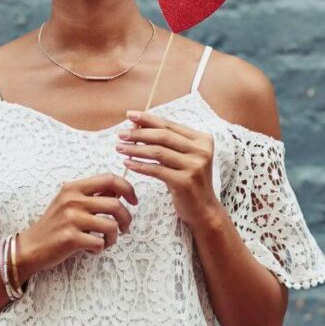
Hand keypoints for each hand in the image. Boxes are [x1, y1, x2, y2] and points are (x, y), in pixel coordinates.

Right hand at [17, 173, 137, 278]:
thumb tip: (119, 191)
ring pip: (111, 225)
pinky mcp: (70, 238)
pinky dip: (99, 248)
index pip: (109, 179)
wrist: (31, 247)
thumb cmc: (55, 225)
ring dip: (114, 237)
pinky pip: (100, 243)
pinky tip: (90, 249)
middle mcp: (72, 200)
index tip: (133, 201)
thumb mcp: (70, 203)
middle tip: (125, 229)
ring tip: (105, 242)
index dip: (127, 189)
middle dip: (126, 219)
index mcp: (74, 188)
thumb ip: (92, 195)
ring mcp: (71, 218)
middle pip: (115, 204)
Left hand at [114, 109, 223, 231]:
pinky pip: (157, 170)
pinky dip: (140, 166)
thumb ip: (165, 142)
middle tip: (121, 134)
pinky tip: (128, 164)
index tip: (130, 115)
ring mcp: (195, 166)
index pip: (170, 125)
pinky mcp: (185, 182)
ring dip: (136, 149)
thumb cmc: (188, 181)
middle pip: (163, 136)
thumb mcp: (181, 158)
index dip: (148, 119)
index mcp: (202, 140)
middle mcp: (202, 151)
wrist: (203, 210)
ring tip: (120, 148)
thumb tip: (136, 124)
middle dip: (139, 133)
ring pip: (158, 152)